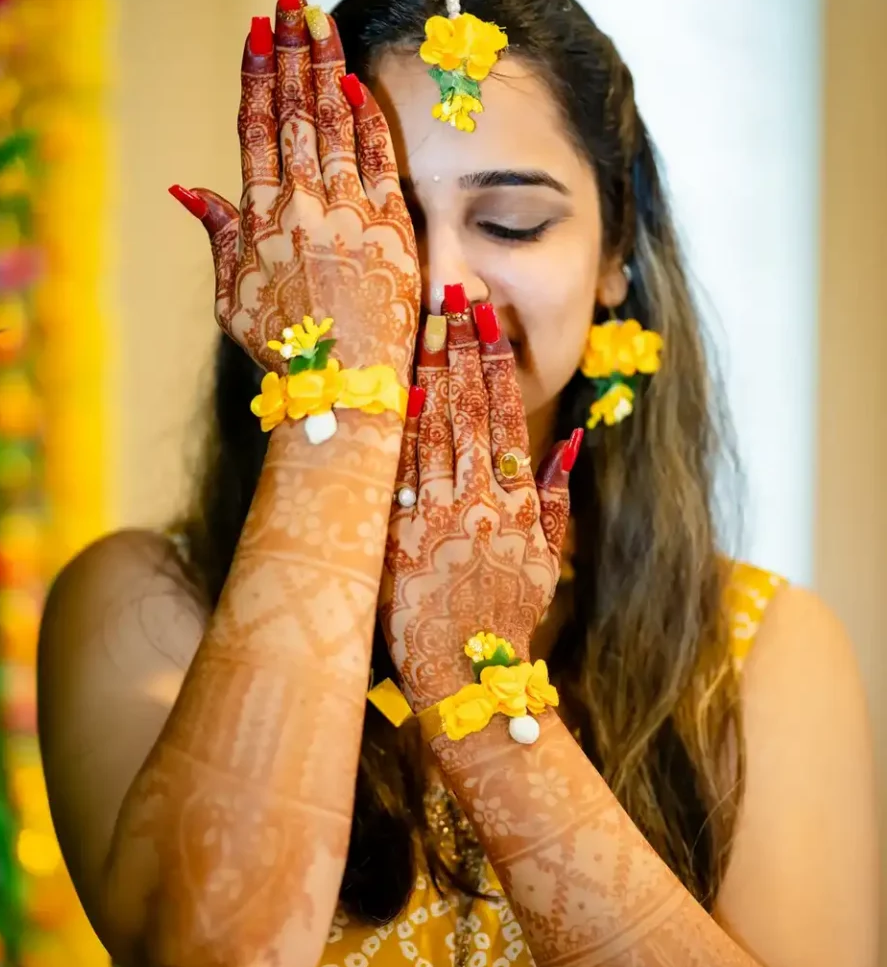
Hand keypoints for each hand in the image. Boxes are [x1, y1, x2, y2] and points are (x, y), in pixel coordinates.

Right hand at [170, 0, 419, 382]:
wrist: (340, 386)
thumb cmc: (284, 353)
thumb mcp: (232, 298)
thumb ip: (218, 234)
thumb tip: (186, 187)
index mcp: (258, 217)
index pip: (255, 128)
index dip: (256, 74)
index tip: (256, 32)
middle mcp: (299, 203)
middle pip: (293, 111)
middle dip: (289, 49)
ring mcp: (346, 210)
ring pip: (332, 121)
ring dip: (324, 63)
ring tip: (317, 16)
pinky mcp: (389, 224)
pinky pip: (377, 157)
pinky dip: (365, 116)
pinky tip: (356, 76)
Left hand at [379, 295, 580, 711]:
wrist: (467, 674)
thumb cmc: (507, 617)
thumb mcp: (545, 557)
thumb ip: (556, 497)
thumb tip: (570, 442)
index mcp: (517, 500)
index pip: (506, 414)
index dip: (495, 360)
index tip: (485, 315)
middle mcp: (480, 498)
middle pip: (470, 407)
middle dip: (460, 345)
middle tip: (451, 292)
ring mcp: (440, 514)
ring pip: (436, 428)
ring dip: (430, 369)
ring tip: (422, 320)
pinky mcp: (403, 535)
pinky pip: (401, 470)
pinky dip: (401, 427)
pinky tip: (397, 386)